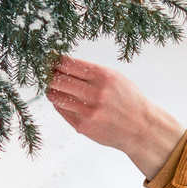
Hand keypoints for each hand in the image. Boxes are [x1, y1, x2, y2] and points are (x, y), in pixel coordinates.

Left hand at [47, 56, 184, 178]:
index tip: (48, 60)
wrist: (140, 127)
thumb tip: (62, 64)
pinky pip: (62, 110)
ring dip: (51, 90)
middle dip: (48, 75)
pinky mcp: (83, 126)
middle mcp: (95, 93)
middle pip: (57, 79)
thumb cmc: (127, 100)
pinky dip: (59, 104)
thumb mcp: (115, 78)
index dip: (54, 61)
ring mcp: (88, 111)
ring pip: (55, 96)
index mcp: (103, 76)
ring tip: (53, 88)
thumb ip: (91, 72)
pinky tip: (63, 101)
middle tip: (46, 74)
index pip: (68, 64)